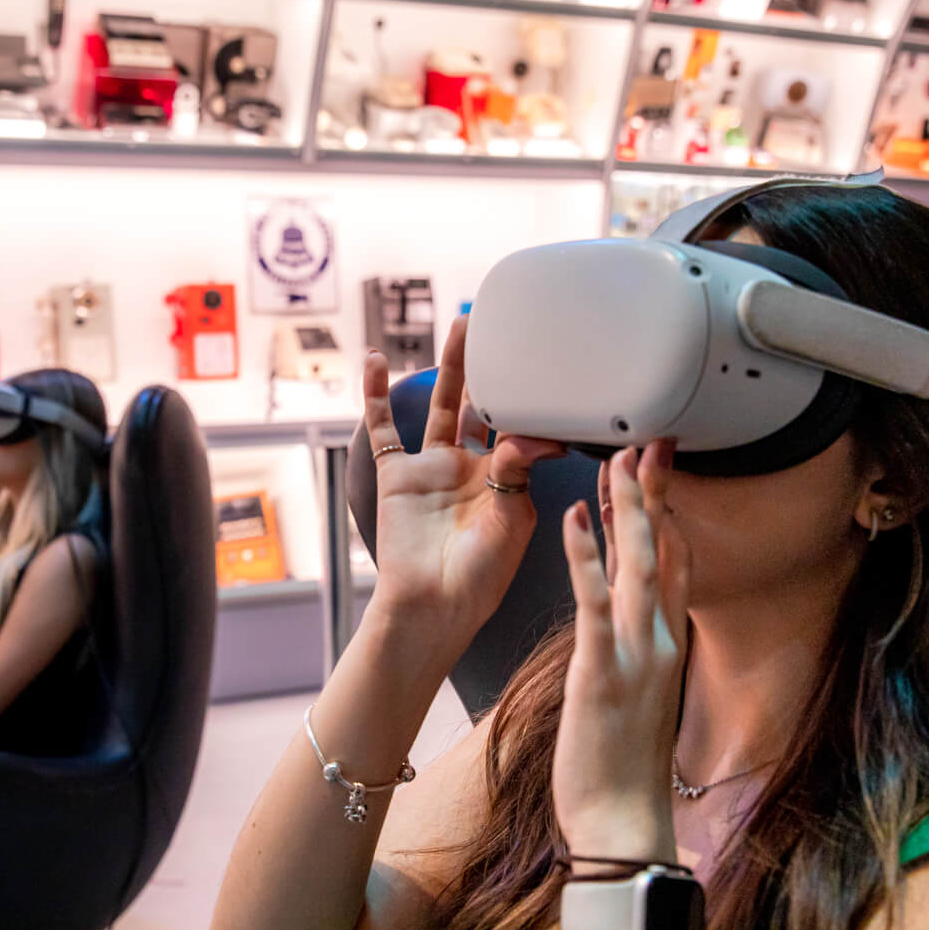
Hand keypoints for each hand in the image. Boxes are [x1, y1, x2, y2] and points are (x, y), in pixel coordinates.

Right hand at [364, 317, 566, 644]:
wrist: (431, 605)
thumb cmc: (478, 576)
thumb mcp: (510, 522)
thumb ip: (517, 471)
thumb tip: (534, 434)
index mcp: (506, 480)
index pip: (524, 428)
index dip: (537, 402)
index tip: (555, 369)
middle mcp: (471, 468)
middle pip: (486, 404)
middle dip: (498, 368)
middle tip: (508, 326)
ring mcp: (432, 469)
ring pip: (443, 405)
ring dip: (451, 366)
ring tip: (462, 324)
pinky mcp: (397, 475)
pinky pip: (384, 429)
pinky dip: (375, 395)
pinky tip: (373, 361)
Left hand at [552, 441, 690, 862]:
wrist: (624, 822)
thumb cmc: (621, 767)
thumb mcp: (636, 699)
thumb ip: (636, 656)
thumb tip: (625, 628)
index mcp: (665, 648)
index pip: (672, 567)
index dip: (665, 517)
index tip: (654, 474)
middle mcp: (660, 642)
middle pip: (663, 554)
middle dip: (653, 497)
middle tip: (645, 444)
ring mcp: (636, 655)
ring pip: (637, 566)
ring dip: (626, 510)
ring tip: (616, 460)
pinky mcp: (602, 672)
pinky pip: (595, 603)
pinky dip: (585, 556)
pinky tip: (571, 517)